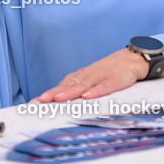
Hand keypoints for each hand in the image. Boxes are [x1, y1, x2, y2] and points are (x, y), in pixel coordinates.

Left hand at [34, 47, 155, 101]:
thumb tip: (58, 102)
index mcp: (80, 77)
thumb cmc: (107, 73)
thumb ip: (76, 89)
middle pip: (68, 85)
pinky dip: (95, 91)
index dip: (48, 94)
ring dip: (70, 93)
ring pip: (83, 85)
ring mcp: (100, 77)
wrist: (130, 60)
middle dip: (54, 94)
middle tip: (40, 101)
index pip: (61, 86)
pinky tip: (87, 97)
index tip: (33, 104)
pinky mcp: (114, 80)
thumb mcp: (91, 80)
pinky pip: (104, 87)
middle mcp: (87, 76)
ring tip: (58, 99)